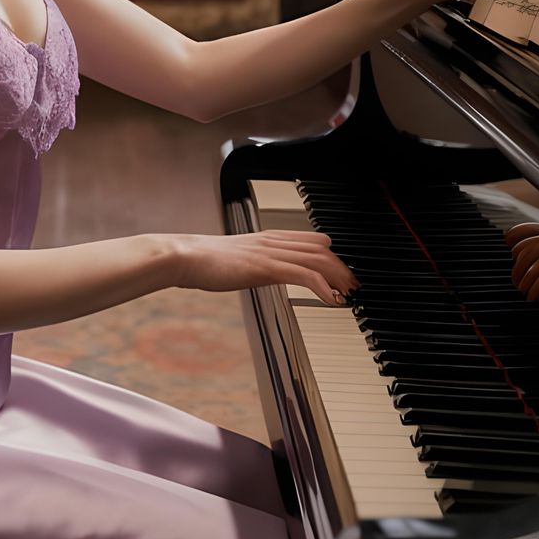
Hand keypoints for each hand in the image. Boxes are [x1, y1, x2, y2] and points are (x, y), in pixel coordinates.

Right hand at [170, 231, 358, 306]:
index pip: (309, 241)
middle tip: (353, 286)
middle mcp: (272, 242)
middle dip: (341, 268)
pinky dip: (323, 287)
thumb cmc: (202, 262)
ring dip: (338, 278)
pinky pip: (303, 275)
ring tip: (349, 295)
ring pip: (317, 261)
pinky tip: (331, 299)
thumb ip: (251, 262)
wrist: (185, 257)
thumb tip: (256, 271)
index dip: (329, 256)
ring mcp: (270, 253)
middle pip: (319, 250)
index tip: (341, 271)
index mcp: (266, 238)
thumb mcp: (234, 260)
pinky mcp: (265, 267)